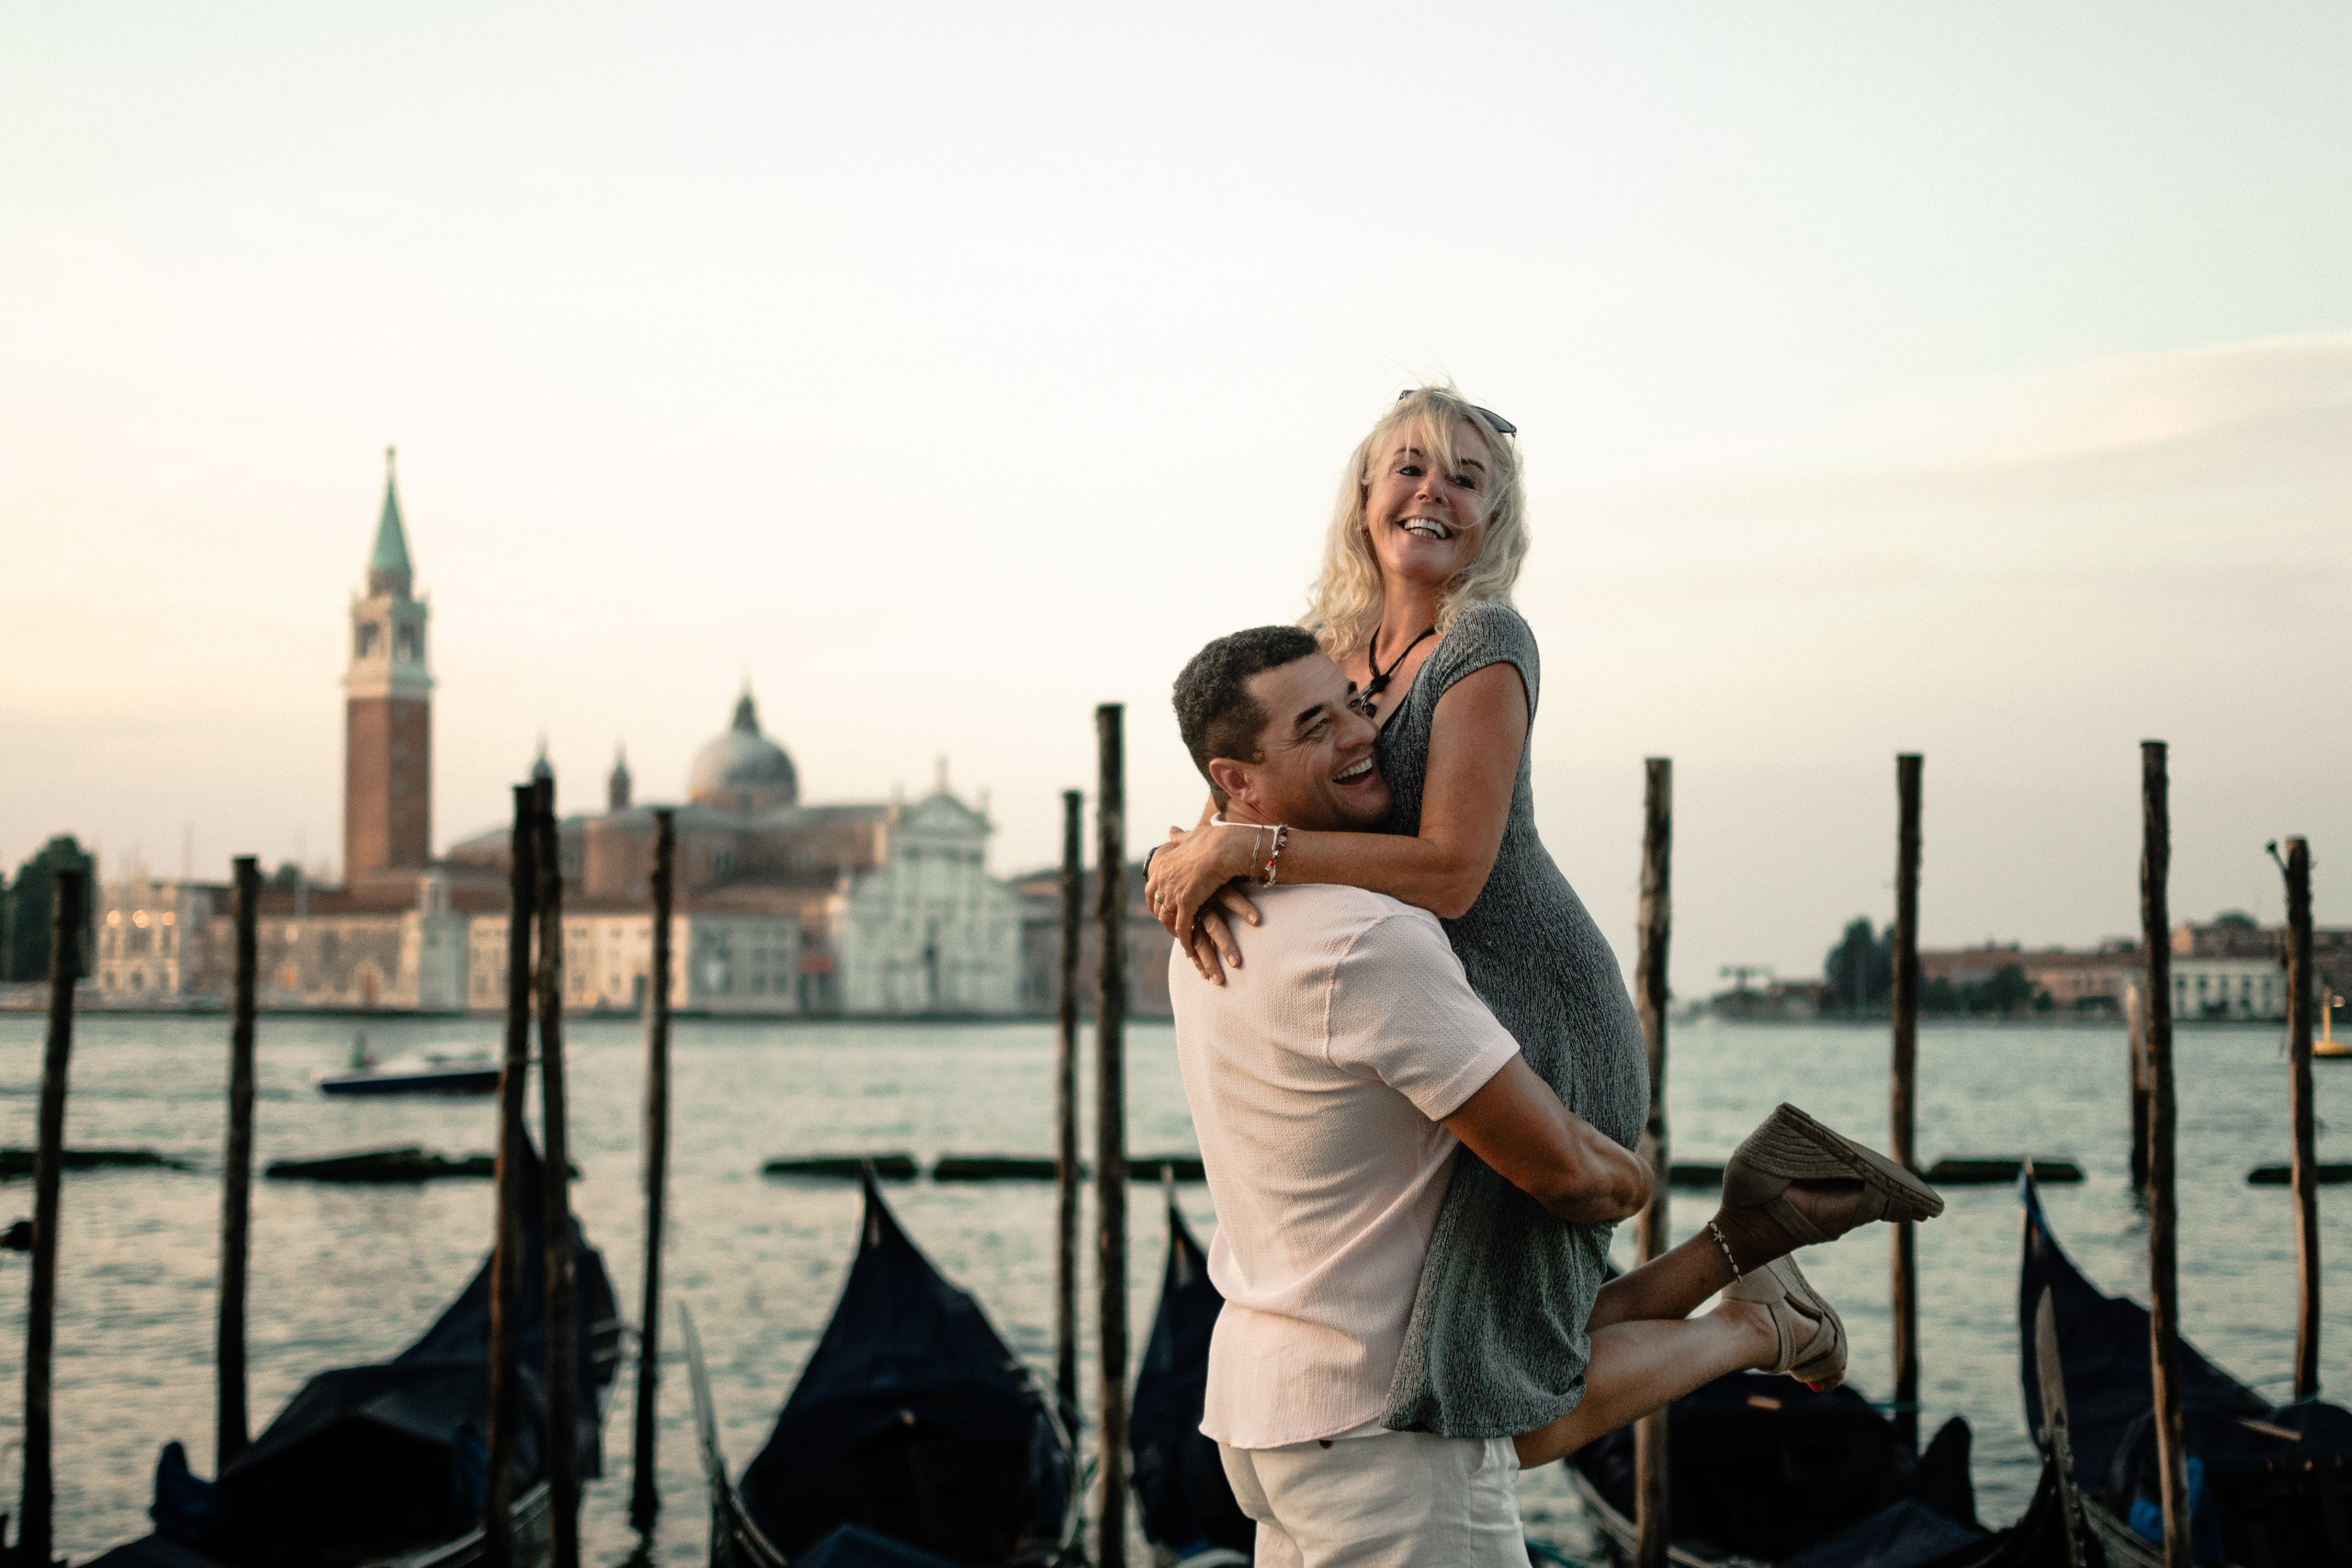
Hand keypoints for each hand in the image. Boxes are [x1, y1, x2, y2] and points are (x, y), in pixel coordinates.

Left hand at [1146, 824, 1260, 970]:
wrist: (1225, 847)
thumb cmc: (1215, 839)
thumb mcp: (1193, 835)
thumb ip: (1181, 837)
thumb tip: (1171, 830)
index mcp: (1164, 865)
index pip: (1151, 889)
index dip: (1155, 902)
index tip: (1160, 910)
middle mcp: (1164, 880)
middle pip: (1158, 907)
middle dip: (1163, 920)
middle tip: (1171, 929)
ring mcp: (1173, 892)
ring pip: (1168, 919)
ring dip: (1174, 932)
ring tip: (1182, 942)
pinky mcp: (1186, 904)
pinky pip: (1183, 927)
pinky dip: (1185, 941)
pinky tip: (1190, 951)